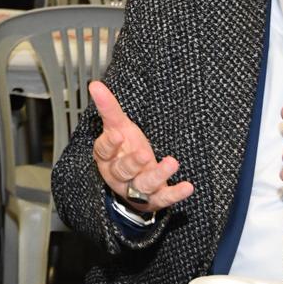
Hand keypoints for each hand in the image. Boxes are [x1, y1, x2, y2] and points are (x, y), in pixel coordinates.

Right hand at [89, 80, 192, 214]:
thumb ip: (109, 108)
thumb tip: (95, 84)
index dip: (110, 145)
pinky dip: (175, 194)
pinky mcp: (154, 199)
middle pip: (122, 171)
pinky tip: (187, 187)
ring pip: (143, 185)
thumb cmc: (125, 149)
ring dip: (158, 175)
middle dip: (133, 163)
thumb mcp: (118, 127)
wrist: (135, 178)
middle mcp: (119, 176)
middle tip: (144, 153)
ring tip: (172, 162)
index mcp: (107, 158)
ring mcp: (136, 189)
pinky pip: (164, 198)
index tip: (118, 135)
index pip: (103, 152)